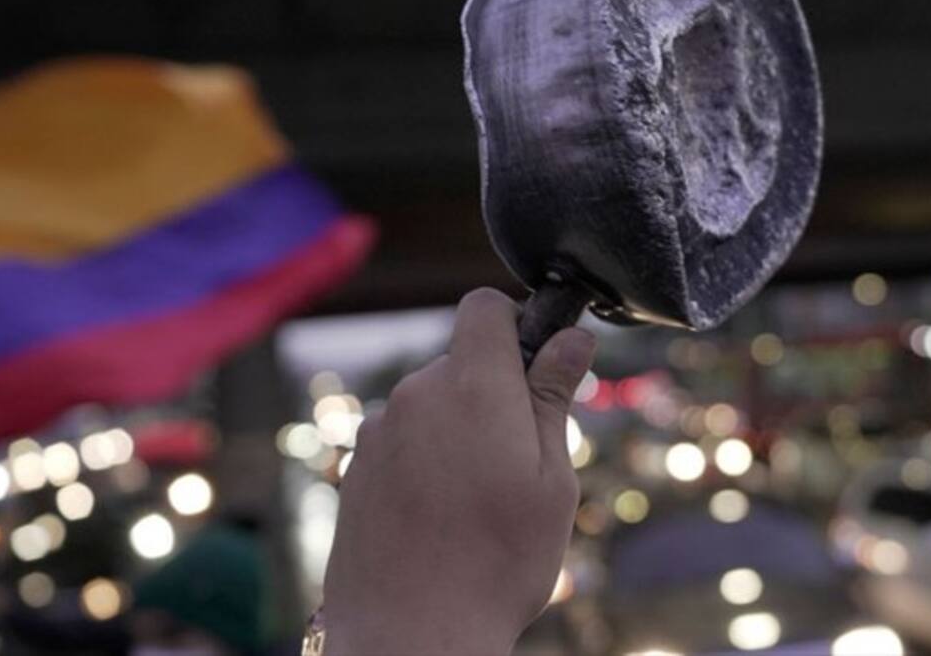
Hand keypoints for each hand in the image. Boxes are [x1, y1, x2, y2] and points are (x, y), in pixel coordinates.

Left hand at [323, 288, 595, 655]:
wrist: (410, 633)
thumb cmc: (496, 559)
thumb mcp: (552, 478)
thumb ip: (554, 397)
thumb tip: (573, 338)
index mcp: (471, 384)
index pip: (484, 307)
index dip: (515, 322)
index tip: (536, 366)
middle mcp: (415, 394)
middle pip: (461, 363)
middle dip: (493, 392)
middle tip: (519, 459)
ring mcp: (379, 430)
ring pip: (432, 405)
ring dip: (458, 430)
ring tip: (477, 501)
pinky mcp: (357, 465)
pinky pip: (403, 440)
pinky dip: (425, 460)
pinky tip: (439, 516)